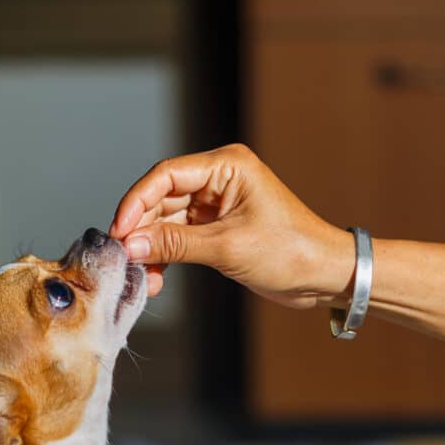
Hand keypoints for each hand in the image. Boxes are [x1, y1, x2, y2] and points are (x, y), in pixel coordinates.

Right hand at [109, 144, 354, 308]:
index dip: (136, 202)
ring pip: (166, 221)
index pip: (166, 175)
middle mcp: (219, 179)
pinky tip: (156, 279)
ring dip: (152, 249)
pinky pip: (179, 238)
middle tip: (124, 259)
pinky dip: (166, 257)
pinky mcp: (217, 229)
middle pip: (161, 198)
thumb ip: (175, 244)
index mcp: (227, 166)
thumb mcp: (228, 247)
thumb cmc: (291, 252)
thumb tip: (130, 245)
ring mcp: (217, 204)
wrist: (326, 276)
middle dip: (141, 231)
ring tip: (142, 277)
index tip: (119, 232)